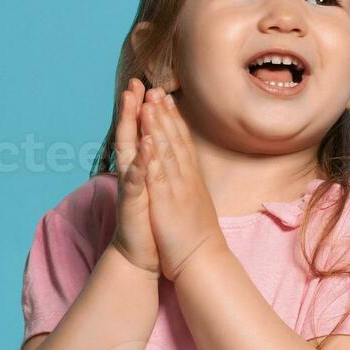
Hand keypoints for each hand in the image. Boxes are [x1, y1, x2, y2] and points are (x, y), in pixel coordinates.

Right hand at [108, 78, 161, 277]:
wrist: (140, 254)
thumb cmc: (149, 220)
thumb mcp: (154, 188)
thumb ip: (152, 167)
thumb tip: (155, 147)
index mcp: (141, 168)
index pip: (141, 132)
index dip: (142, 109)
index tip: (146, 84)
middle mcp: (132, 172)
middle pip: (130, 133)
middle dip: (131, 107)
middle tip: (133, 82)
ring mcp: (131, 185)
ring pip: (130, 149)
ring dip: (131, 124)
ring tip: (133, 100)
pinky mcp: (133, 202)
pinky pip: (136, 178)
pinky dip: (141, 161)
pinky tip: (145, 145)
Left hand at [139, 87, 225, 281]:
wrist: (203, 260)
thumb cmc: (198, 237)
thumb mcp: (195, 205)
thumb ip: (191, 188)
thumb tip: (191, 179)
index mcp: (191, 178)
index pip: (183, 142)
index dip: (175, 119)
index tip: (168, 99)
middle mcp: (186, 177)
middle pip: (175, 139)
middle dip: (165, 113)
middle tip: (157, 88)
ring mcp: (177, 186)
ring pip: (167, 149)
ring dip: (158, 124)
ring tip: (150, 100)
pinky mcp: (166, 199)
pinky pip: (158, 170)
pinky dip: (153, 151)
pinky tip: (147, 135)